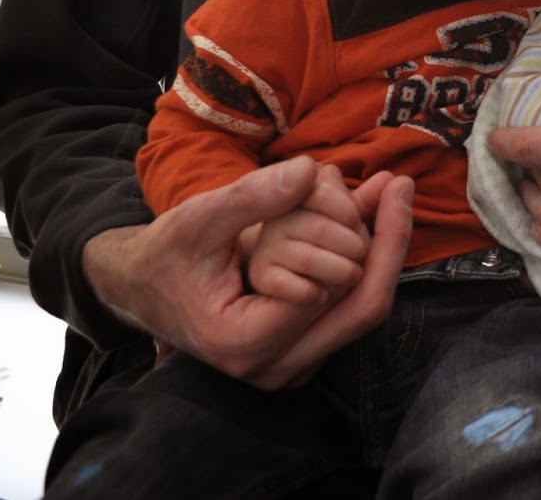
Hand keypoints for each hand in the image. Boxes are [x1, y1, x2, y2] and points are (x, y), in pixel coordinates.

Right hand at [82, 157, 413, 388]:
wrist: (139, 287)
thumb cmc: (164, 253)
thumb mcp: (200, 218)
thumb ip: (254, 197)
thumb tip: (311, 172)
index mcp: (245, 342)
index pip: (329, 291)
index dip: (361, 238)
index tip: (383, 185)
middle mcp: (273, 368)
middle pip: (362, 311)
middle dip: (389, 244)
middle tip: (400, 186)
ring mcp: (289, 369)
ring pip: (360, 314)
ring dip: (379, 255)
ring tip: (389, 196)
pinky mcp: (300, 356)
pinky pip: (347, 314)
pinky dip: (362, 269)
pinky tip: (370, 223)